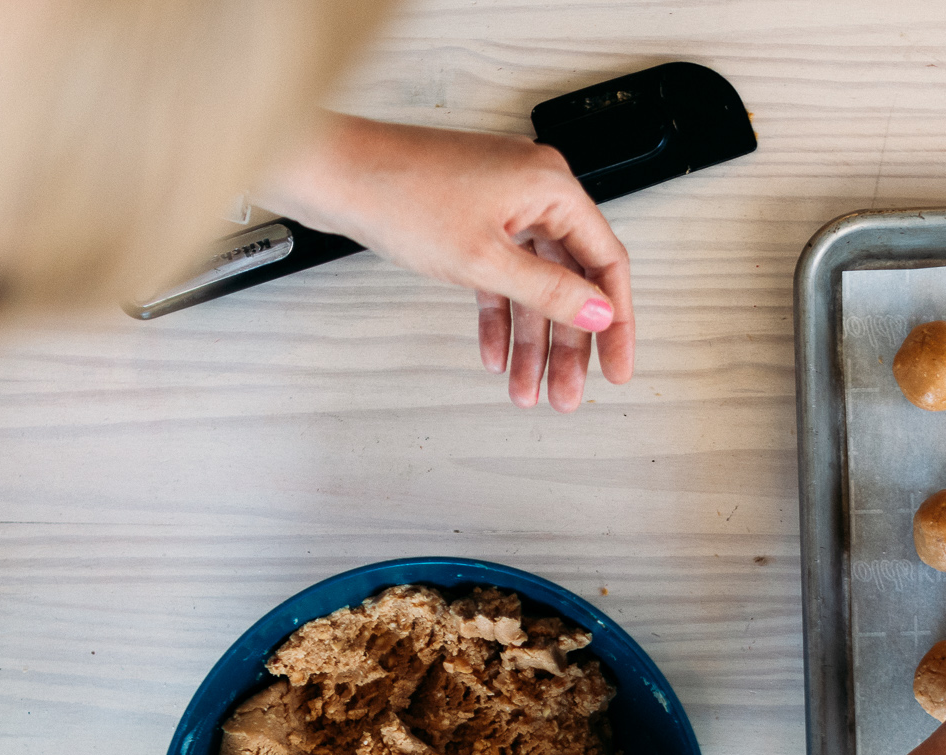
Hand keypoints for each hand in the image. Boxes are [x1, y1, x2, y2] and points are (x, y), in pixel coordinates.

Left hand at [256, 114, 633, 411]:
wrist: (328, 173)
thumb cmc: (396, 193)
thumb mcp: (485, 259)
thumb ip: (550, 292)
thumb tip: (599, 314)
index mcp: (550, 186)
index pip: (606, 262)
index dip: (616, 322)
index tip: (616, 366)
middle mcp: (532, 190)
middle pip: (569, 280)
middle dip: (567, 344)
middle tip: (568, 390)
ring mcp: (500, 205)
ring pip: (532, 285)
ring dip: (531, 340)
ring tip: (529, 388)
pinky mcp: (470, 219)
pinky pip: (499, 276)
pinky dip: (498, 315)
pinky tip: (495, 354)